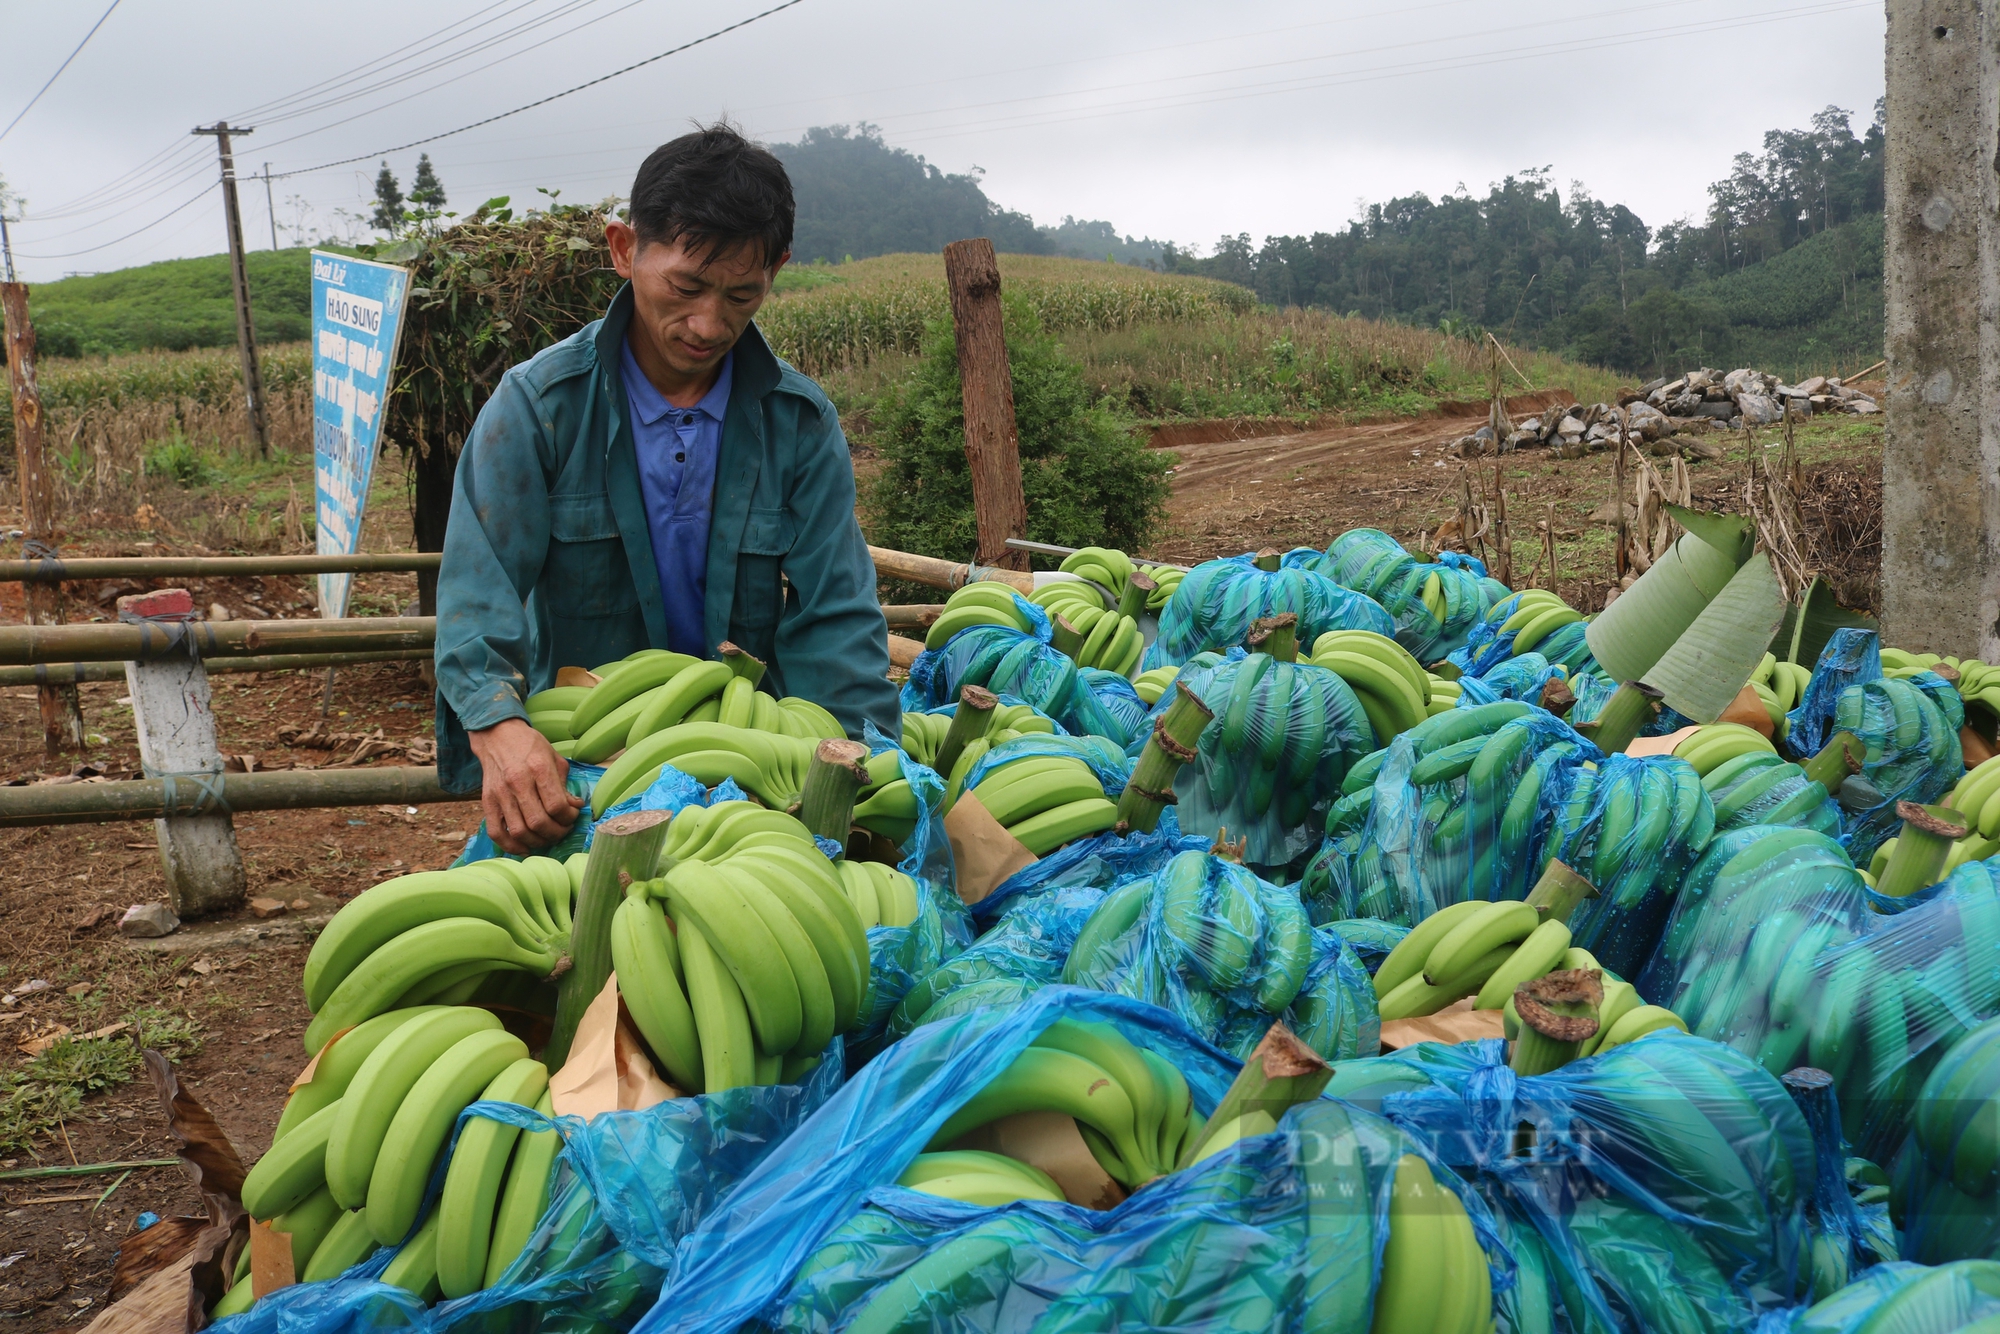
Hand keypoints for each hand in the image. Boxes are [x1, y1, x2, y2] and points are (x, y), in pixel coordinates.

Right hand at [467, 717, 585, 854]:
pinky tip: (525, 847)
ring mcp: (500, 794)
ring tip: (547, 837)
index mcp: (538, 768)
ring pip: (519, 831)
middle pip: (538, 822)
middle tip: (563, 829)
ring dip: (537, 841)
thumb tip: (574, 807)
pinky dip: (510, 846)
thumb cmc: (529, 745)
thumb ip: (564, 784)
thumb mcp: (554, 757)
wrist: (497, 735)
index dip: (569, 817)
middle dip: (556, 833)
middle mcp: (517, 782)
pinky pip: (496, 832)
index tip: (572, 815)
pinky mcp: (487, 801)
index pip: (556, 805)